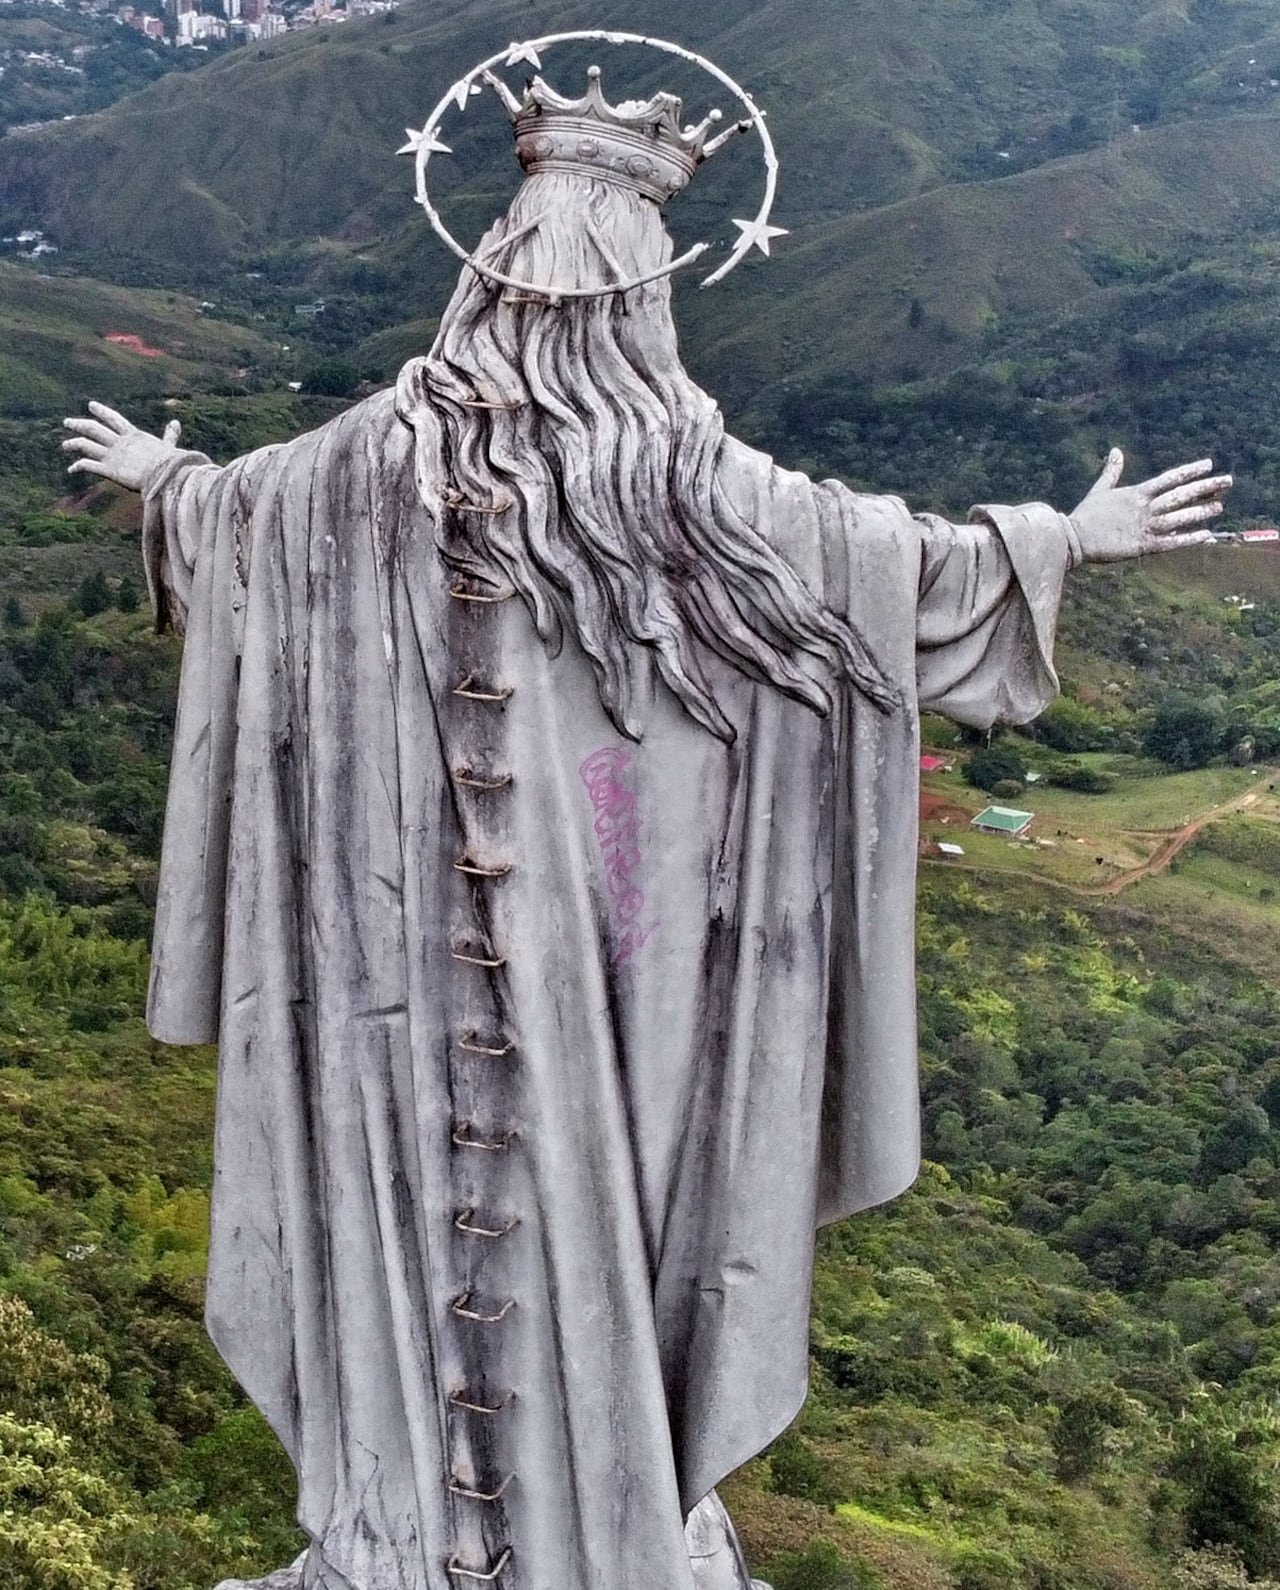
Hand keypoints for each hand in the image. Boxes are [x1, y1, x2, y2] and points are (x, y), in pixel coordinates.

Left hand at [62, 401, 183, 492]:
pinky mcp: (108, 470)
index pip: (114, 419)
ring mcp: (112, 456)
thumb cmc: (170, 463)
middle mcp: (119, 443)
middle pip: (93, 429)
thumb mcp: (168, 446)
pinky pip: (87, 465)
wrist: (165, 475)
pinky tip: (71, 469)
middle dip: (79, 424)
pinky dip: (77, 466)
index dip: (102, 411)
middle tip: (67, 422)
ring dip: (74, 443)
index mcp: (132, 435)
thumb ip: (169, 435)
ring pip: (86, 445)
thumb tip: (176, 422)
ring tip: (65, 445)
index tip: (91, 405)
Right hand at [1069, 448, 1231, 563]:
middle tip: (1228, 481)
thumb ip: (1112, 472)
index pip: (1170, 478)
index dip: (1190, 471)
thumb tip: (1115, 451)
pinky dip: (1188, 538)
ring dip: (1201, 512)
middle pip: (1181, 495)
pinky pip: (1170, 542)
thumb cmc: (1086, 515)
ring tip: (1219, 506)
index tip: (1209, 464)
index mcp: (1137, 493)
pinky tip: (1205, 535)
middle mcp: (1145, 508)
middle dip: (1206, 487)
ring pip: (1179, 518)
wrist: (1073, 537)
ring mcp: (1145, 526)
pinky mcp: (1141, 545)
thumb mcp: (1100, 489)